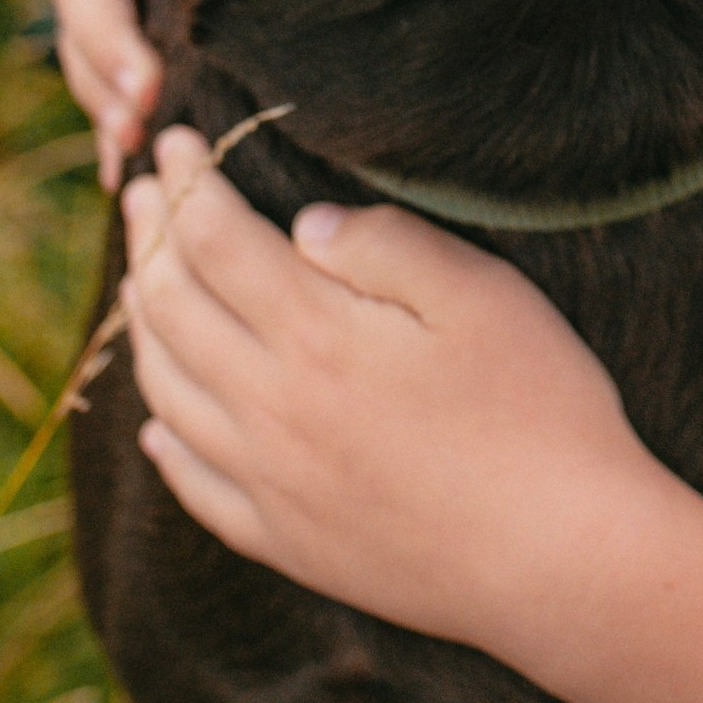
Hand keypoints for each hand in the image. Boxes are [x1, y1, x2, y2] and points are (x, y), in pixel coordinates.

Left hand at [119, 130, 661, 662]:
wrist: (562, 561)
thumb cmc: (543, 413)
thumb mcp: (485, 298)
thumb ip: (389, 247)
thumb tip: (305, 224)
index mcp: (317, 336)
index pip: (214, 239)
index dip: (186, 181)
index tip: (174, 141)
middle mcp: (271, 409)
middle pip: (171, 308)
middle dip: (147, 239)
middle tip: (140, 195)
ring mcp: (271, 484)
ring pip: (168, 392)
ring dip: (142, 327)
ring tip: (140, 285)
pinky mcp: (287, 544)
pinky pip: (196, 487)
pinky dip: (165, 443)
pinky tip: (158, 426)